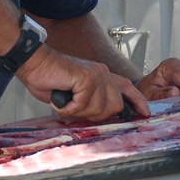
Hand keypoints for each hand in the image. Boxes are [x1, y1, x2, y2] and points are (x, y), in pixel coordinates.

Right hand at [15, 45, 149, 121]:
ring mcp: (96, 75)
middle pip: (115, 106)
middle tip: (76, 109)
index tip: (145, 113)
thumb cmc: (49, 79)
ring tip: (65, 101)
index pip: (127, 87)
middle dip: (96, 115)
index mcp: (102, 75)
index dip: (137, 101)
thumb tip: (99, 115)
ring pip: (99, 108)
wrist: (34, 63)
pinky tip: (60, 98)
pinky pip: (82, 105)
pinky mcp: (86, 78)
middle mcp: (103, 73)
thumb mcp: (75, 94)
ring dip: (78, 111)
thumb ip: (90, 101)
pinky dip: (68, 108)